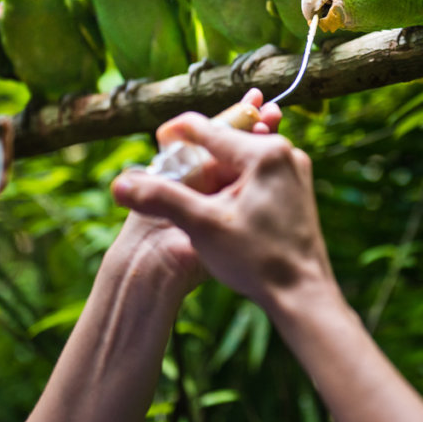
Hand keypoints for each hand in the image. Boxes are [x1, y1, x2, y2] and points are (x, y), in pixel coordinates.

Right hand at [111, 91, 332, 308]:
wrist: (303, 293)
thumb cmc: (256, 259)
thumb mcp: (201, 226)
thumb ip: (161, 198)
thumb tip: (119, 184)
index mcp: (263, 153)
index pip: (207, 128)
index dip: (175, 135)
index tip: (156, 146)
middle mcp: (284, 152)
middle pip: (226, 141)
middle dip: (196, 153)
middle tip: (170, 170)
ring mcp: (295, 170)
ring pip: (242, 157)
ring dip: (216, 169)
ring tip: (193, 189)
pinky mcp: (298, 188)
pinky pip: (258, 172)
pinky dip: (235, 180)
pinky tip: (221, 203)